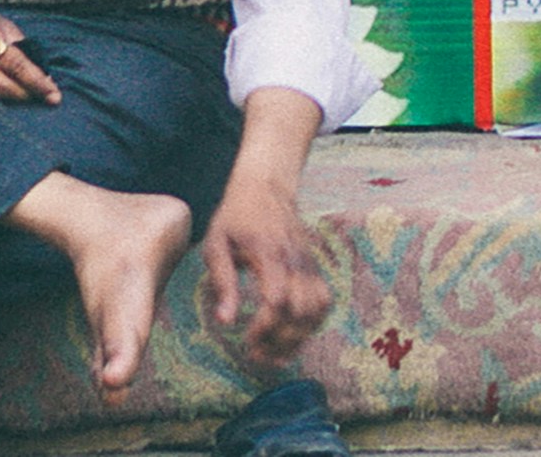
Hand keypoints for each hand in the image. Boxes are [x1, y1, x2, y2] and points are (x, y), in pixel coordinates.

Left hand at [199, 171, 329, 364]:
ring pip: (318, 310)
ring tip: (275, 352)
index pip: (278, 300)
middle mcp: (295, 260)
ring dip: (299, 337)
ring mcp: (309, 264)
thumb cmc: (235, 217)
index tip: (247, 340)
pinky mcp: (314, 267)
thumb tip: (226, 322)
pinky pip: (324, 302)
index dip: (265, 327)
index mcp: (269, 254)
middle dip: (281, 340)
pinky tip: (292, 333)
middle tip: (257, 354)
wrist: (267, 187)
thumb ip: (223, 283)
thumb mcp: (216, 245)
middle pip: (301, 312)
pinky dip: (313, 323)